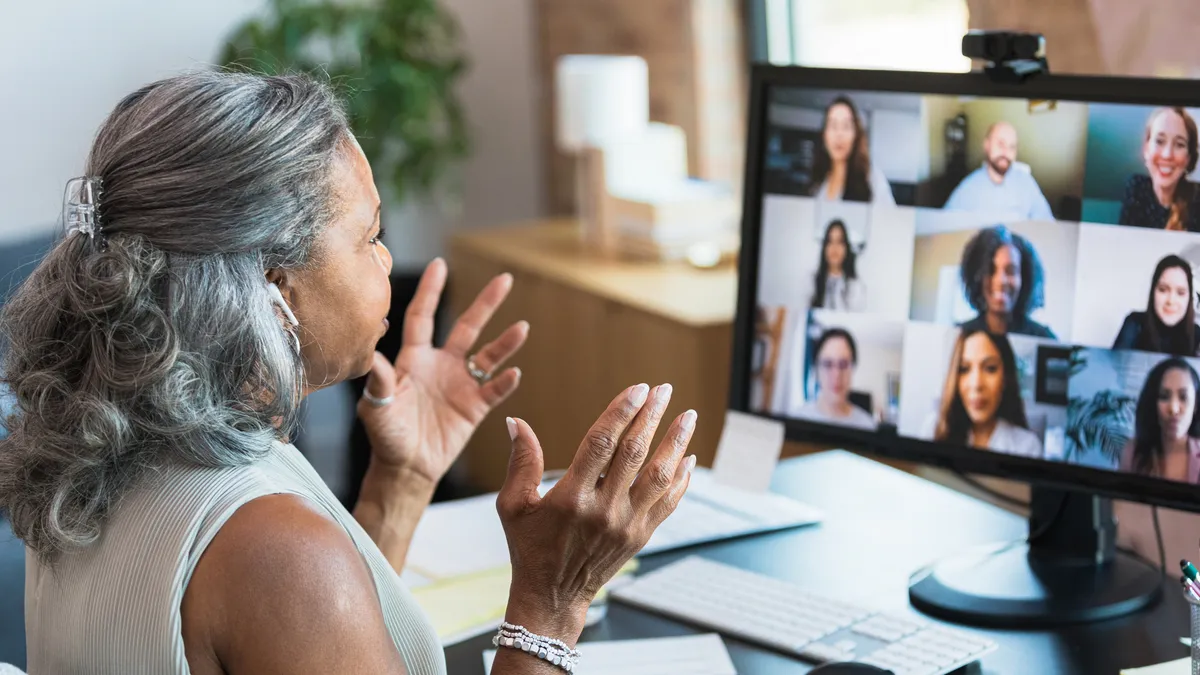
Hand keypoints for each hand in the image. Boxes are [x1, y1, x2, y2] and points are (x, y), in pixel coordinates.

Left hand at [357, 258, 528, 485]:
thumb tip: (372, 354)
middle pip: (467, 326)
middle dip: (486, 303)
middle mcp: (441, 365)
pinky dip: (505, 382)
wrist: (406, 467)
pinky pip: (494, 390)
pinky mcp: (474, 407)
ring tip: (522, 327)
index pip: (423, 316)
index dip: (431, 291)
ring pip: (488, 356)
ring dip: (506, 342)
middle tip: (505, 279)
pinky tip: (514, 373)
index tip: (440, 265)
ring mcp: (460, 384)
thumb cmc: (385, 435)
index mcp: (414, 359)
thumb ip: (378, 380)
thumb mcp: (376, 406)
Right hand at [495, 383, 696, 643]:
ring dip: (676, 443)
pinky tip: (688, 457)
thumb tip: (516, 421)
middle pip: (634, 453)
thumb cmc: (529, 547)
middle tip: (663, 390)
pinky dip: (680, 478)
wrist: (554, 596)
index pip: (601, 444)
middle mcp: (603, 510)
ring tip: (687, 416)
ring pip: (659, 476)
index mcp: (571, 498)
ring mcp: (626, 525)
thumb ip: (520, 462)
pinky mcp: (641, 536)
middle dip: (651, 417)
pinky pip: (668, 502)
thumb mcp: (513, 505)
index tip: (637, 389)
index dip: (621, 412)